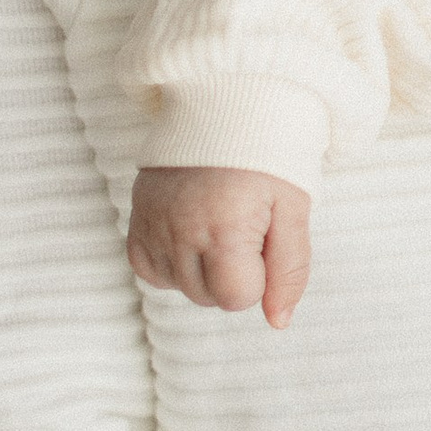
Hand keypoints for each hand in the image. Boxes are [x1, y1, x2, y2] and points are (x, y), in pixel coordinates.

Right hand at [127, 164, 311, 326]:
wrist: (227, 108)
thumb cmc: (270, 158)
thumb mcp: (294, 209)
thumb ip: (290, 268)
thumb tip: (278, 321)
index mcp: (224, 227)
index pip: (238, 297)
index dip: (260, 274)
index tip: (265, 236)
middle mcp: (179, 230)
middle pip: (209, 298)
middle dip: (234, 273)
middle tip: (245, 224)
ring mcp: (152, 226)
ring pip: (181, 288)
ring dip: (205, 268)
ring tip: (220, 221)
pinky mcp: (136, 221)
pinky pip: (151, 272)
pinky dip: (174, 261)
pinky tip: (193, 230)